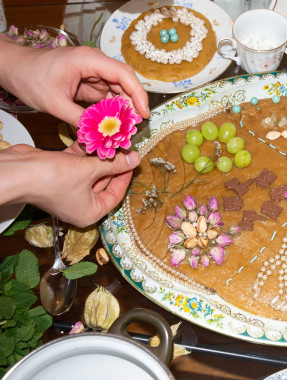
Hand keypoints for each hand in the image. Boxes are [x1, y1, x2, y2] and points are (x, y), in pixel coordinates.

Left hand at [0, 39, 149, 125]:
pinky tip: (113, 124)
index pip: (123, 74)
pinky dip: (112, 110)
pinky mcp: (90, 84)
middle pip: (125, 82)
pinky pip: (107, 97)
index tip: (144, 114)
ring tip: (125, 129)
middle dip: (133, 104)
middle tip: (135, 126)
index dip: (138, 94)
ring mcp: (94, 74)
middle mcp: (95, 64)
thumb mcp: (55, 103)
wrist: (16, 70)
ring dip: (123, 109)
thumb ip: (79, 119)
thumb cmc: (31, 78)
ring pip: (118, 91)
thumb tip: (100, 135)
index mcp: (89, 60)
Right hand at [0, 142, 139, 226]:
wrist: (16, 171)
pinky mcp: (60, 175)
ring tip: (111, 139)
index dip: (125, 176)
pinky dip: (84, 152)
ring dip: (99, 155)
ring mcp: (70, 189)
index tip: (132, 160)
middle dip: (113, 162)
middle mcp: (81, 203)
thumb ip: (114, 164)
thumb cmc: (52, 179)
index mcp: (90, 212)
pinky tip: (92, 137)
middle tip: (124, 147)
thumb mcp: (89, 171)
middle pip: (104, 181)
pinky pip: (78, 164)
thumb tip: (135, 159)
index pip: (116, 195)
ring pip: (91, 170)